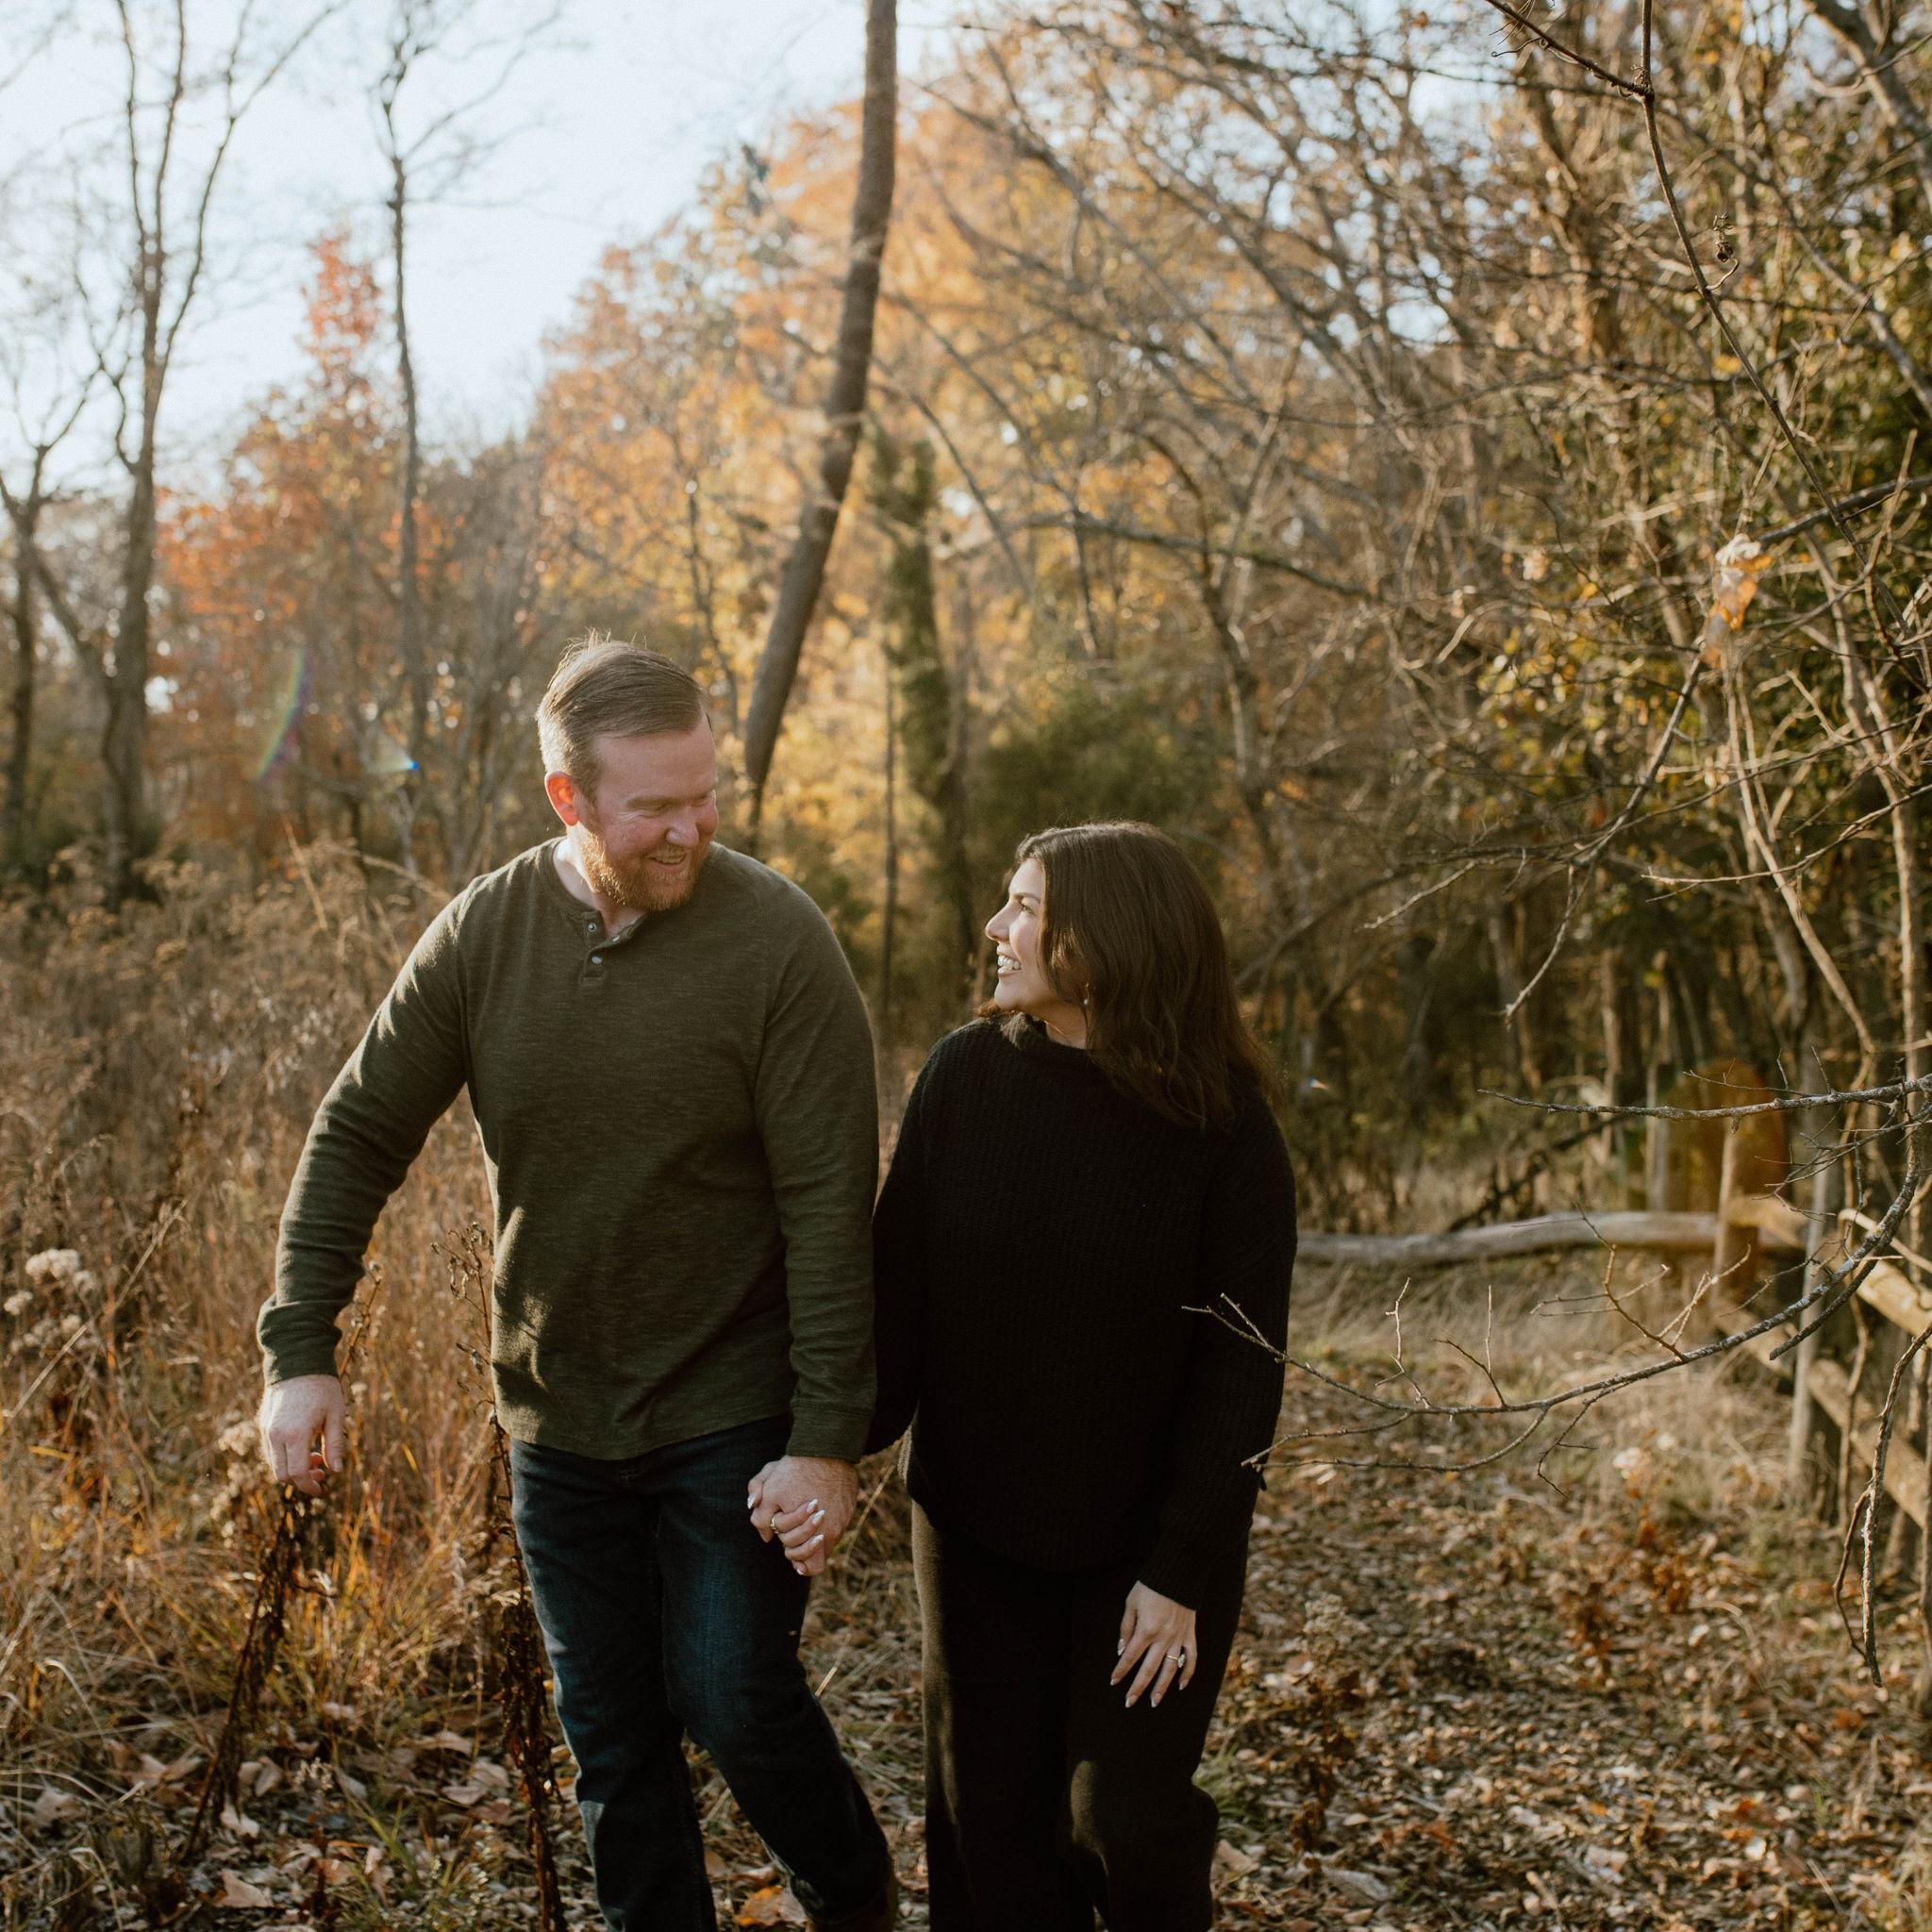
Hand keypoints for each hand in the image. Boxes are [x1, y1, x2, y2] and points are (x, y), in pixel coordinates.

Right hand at [257, 1374, 345, 1497]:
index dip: (309, 1485)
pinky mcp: (263, 1424)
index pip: (296, 1473)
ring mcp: (266, 1429)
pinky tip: (302, 1447)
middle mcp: (275, 1434)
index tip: (322, 1488)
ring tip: (315, 1457)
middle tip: (321, 1471)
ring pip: (274, 1464)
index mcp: (294, 1433)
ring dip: (292, 1468)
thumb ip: (334, 1444)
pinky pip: (270, 1450)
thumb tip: (336, 1470)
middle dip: (301, 1479)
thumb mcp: (335, 1414)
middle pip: (282, 1474)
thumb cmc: (321, 1386)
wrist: (297, 1360)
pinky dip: (284, 1457)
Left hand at [747, 1455, 857, 1577]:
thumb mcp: (769, 1491)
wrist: (826, 1447)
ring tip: (803, 1519)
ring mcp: (843, 1519)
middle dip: (802, 1549)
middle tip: (791, 1535)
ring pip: (829, 1540)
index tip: (786, 1547)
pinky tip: (815, 1505)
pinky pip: (837, 1522)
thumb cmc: (795, 1470)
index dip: (793, 1557)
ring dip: (815, 1535)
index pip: (808, 1565)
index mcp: (813, 1533)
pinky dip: (826, 1520)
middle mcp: (832, 1531)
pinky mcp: (849, 1506)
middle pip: (820, 1558)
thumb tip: (765, 1536)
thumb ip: (761, 1517)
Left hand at [1112, 1581, 1197, 1708]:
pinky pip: (1191, 1658)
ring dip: (1162, 1688)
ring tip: (1154, 1702)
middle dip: (1138, 1687)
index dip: (1121, 1670)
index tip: (1113, 1682)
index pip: (1130, 1657)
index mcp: (1146, 1630)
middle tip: (1129, 1702)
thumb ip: (1126, 1628)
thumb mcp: (1131, 1603)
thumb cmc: (1150, 1587)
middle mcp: (1163, 1638)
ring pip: (1170, 1669)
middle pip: (1148, 1669)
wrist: (1177, 1573)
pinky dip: (1187, 1673)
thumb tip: (1121, 1650)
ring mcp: (1178, 1638)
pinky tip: (1181, 1686)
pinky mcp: (1189, 1634)